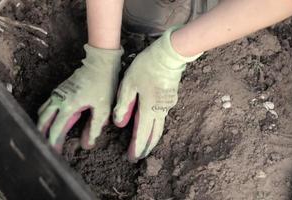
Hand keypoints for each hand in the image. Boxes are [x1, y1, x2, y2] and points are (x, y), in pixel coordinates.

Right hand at [37, 45, 122, 152]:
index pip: (55, 129)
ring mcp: (57, 93)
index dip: (53, 143)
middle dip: (42, 135)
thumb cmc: (103, 85)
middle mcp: (58, 100)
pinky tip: (51, 120)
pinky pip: (46, 104)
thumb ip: (94, 127)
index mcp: (68, 106)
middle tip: (46, 147)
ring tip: (45, 136)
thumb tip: (87, 144)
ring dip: (42, 125)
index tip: (53, 153)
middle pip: (43, 121)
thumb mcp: (103, 108)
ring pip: (42, 112)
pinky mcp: (59, 89)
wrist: (100, 63)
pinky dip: (45, 114)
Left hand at [113, 26, 201, 161]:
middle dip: (147, 146)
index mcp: (149, 108)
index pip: (142, 134)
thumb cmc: (147, 67)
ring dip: (152, 138)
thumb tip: (120, 123)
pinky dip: (156, 126)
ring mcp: (168, 104)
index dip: (137, 147)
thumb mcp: (129, 84)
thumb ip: (124, 105)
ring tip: (146, 145)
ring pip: (160, 126)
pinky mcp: (170, 98)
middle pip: (154, 134)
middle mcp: (160, 110)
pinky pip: (162, 117)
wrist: (170, 55)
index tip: (132, 157)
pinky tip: (152, 124)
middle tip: (140, 156)